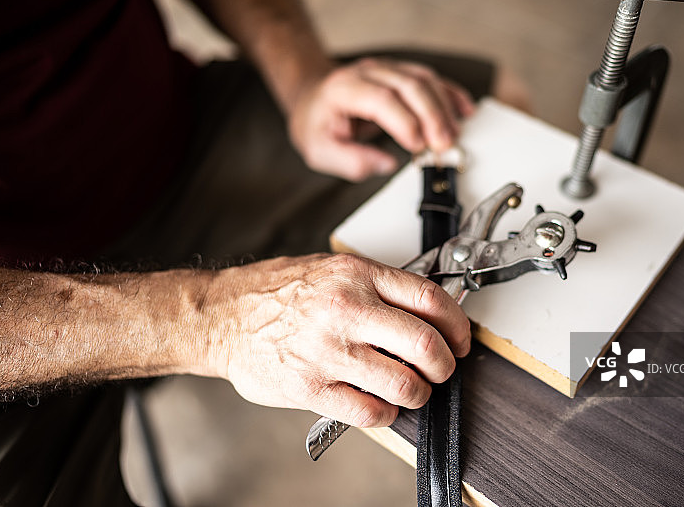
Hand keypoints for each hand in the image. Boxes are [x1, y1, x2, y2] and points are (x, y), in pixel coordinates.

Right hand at [201, 253, 470, 426]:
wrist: (223, 317)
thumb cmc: (274, 292)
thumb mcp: (331, 269)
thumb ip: (377, 285)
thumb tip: (424, 307)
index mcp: (356, 276)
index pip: (430, 298)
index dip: (458, 324)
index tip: (461, 339)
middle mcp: (346, 310)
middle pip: (426, 344)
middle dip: (446, 365)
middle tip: (442, 370)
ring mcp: (328, 350)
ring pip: (404, 383)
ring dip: (419, 394)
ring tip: (412, 390)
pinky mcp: (311, 387)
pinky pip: (370, 411)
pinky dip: (386, 414)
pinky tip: (381, 405)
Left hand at [288, 57, 475, 181]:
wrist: (313, 98)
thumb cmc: (317, 123)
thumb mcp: (320, 151)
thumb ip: (351, 161)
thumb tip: (386, 165)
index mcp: (344, 88)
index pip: (382, 99)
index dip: (405, 122)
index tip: (417, 147)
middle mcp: (368, 72)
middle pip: (410, 85)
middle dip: (432, 116)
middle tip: (443, 145)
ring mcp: (387, 68)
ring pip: (425, 79)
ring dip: (444, 108)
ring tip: (453, 136)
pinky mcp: (402, 73)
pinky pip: (432, 78)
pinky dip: (450, 94)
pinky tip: (464, 111)